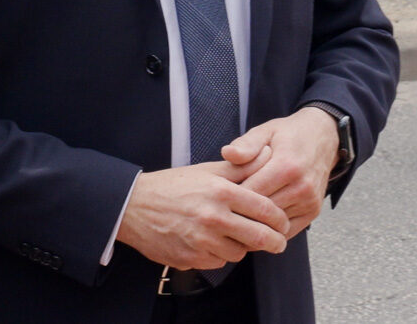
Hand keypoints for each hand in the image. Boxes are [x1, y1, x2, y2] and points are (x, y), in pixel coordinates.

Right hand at [115, 161, 288, 270]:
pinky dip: (220, 255)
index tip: (282, 223)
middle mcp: (213, 217)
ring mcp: (201, 241)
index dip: (279, 219)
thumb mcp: (206, 170)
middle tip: (278, 242)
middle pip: (259, 238)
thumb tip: (270, 154)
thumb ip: (240, 167)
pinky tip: (212, 242)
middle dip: (275, 242)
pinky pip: (218, 262)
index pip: (265, 210)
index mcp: (220, 192)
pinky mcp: (191, 258)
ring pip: (240, 253)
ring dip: (243, 247)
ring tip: (236, 236)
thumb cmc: (171, 186)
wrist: (133, 207)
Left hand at [221, 107, 338, 239]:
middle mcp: (301, 187)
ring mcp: (309, 202)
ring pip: (273, 224)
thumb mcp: (265, 131)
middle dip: (240, 213)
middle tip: (220, 213)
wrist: (323, 138)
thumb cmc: (288, 135)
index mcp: (287, 166)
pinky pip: (287, 231)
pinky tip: (253, 225)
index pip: (252, 191)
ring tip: (233, 220)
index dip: (231, 196)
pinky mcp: (313, 212)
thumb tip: (227, 153)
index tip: (215, 198)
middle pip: (262, 211)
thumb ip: (246, 144)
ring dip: (254, 224)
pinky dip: (269, 230)